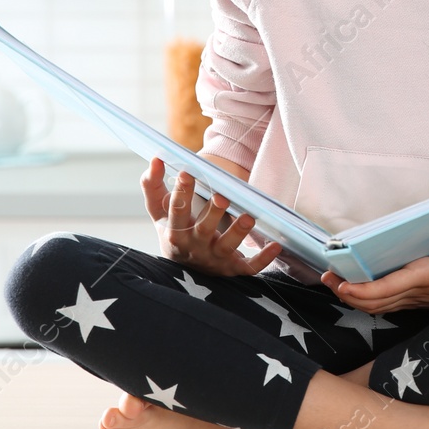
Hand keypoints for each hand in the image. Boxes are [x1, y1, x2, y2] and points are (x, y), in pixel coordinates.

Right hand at [140, 155, 280, 276]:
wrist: (184, 265)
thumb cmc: (173, 229)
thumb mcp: (158, 211)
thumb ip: (152, 185)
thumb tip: (156, 159)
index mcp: (175, 232)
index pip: (176, 212)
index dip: (180, 192)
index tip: (186, 172)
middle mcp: (194, 248)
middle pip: (203, 231)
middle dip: (212, 214)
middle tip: (222, 196)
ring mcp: (214, 260)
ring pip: (227, 248)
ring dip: (238, 233)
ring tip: (248, 216)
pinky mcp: (232, 269)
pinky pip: (249, 268)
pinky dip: (263, 259)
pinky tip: (276, 245)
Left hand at [320, 218, 428, 313]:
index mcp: (425, 277)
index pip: (388, 288)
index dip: (363, 290)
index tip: (343, 284)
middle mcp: (415, 292)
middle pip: (375, 301)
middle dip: (348, 293)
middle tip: (327, 278)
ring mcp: (412, 300)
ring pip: (376, 306)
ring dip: (352, 298)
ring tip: (331, 283)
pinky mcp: (412, 302)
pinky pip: (383, 305)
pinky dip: (364, 300)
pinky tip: (351, 290)